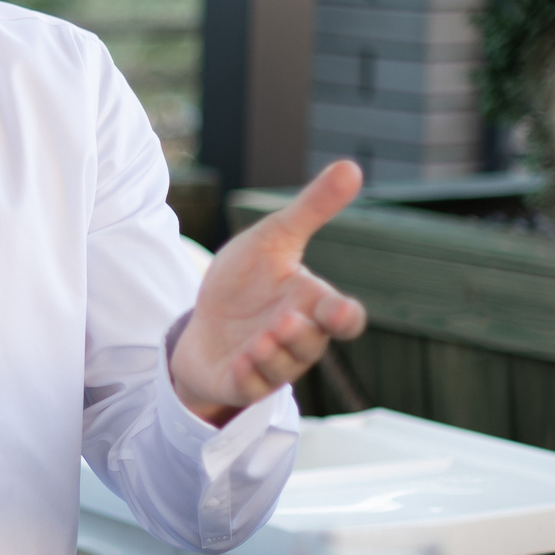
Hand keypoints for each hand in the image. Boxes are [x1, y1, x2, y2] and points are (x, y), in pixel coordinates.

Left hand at [168, 159, 368, 421]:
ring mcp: (270, 363)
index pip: (343, 318)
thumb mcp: (274, 238)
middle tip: (285, 320)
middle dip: (302, 336)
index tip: (338, 309)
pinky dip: (248, 375)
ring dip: (274, 354)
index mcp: (310, 304)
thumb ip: (312, 208)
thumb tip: (352, 167)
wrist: (202, 320)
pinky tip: (240, 360)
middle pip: (313, 345)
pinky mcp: (241, 381)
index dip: (344, 317)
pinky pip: (252, 386)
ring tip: (261, 338)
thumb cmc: (246, 282)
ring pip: (284, 368)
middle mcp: (296, 338)